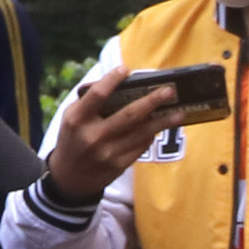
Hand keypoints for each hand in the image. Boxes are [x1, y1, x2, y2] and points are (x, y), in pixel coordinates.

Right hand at [43, 65, 180, 206]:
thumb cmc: (73, 139)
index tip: (126, 69)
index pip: (97, 95)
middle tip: (169, 91)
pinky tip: (161, 127)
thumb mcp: (71, 118)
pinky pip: (141, 146)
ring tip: (179, 112)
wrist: (69, 178)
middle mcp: (93, 136)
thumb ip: (89, 102)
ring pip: (141, 133)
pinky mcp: (118, 165)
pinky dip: (151, 135)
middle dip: (152, 101)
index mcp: (77, 120)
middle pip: (129, 114)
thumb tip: (120, 83)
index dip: (112, 80)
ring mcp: (108, 153)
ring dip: (163, 122)